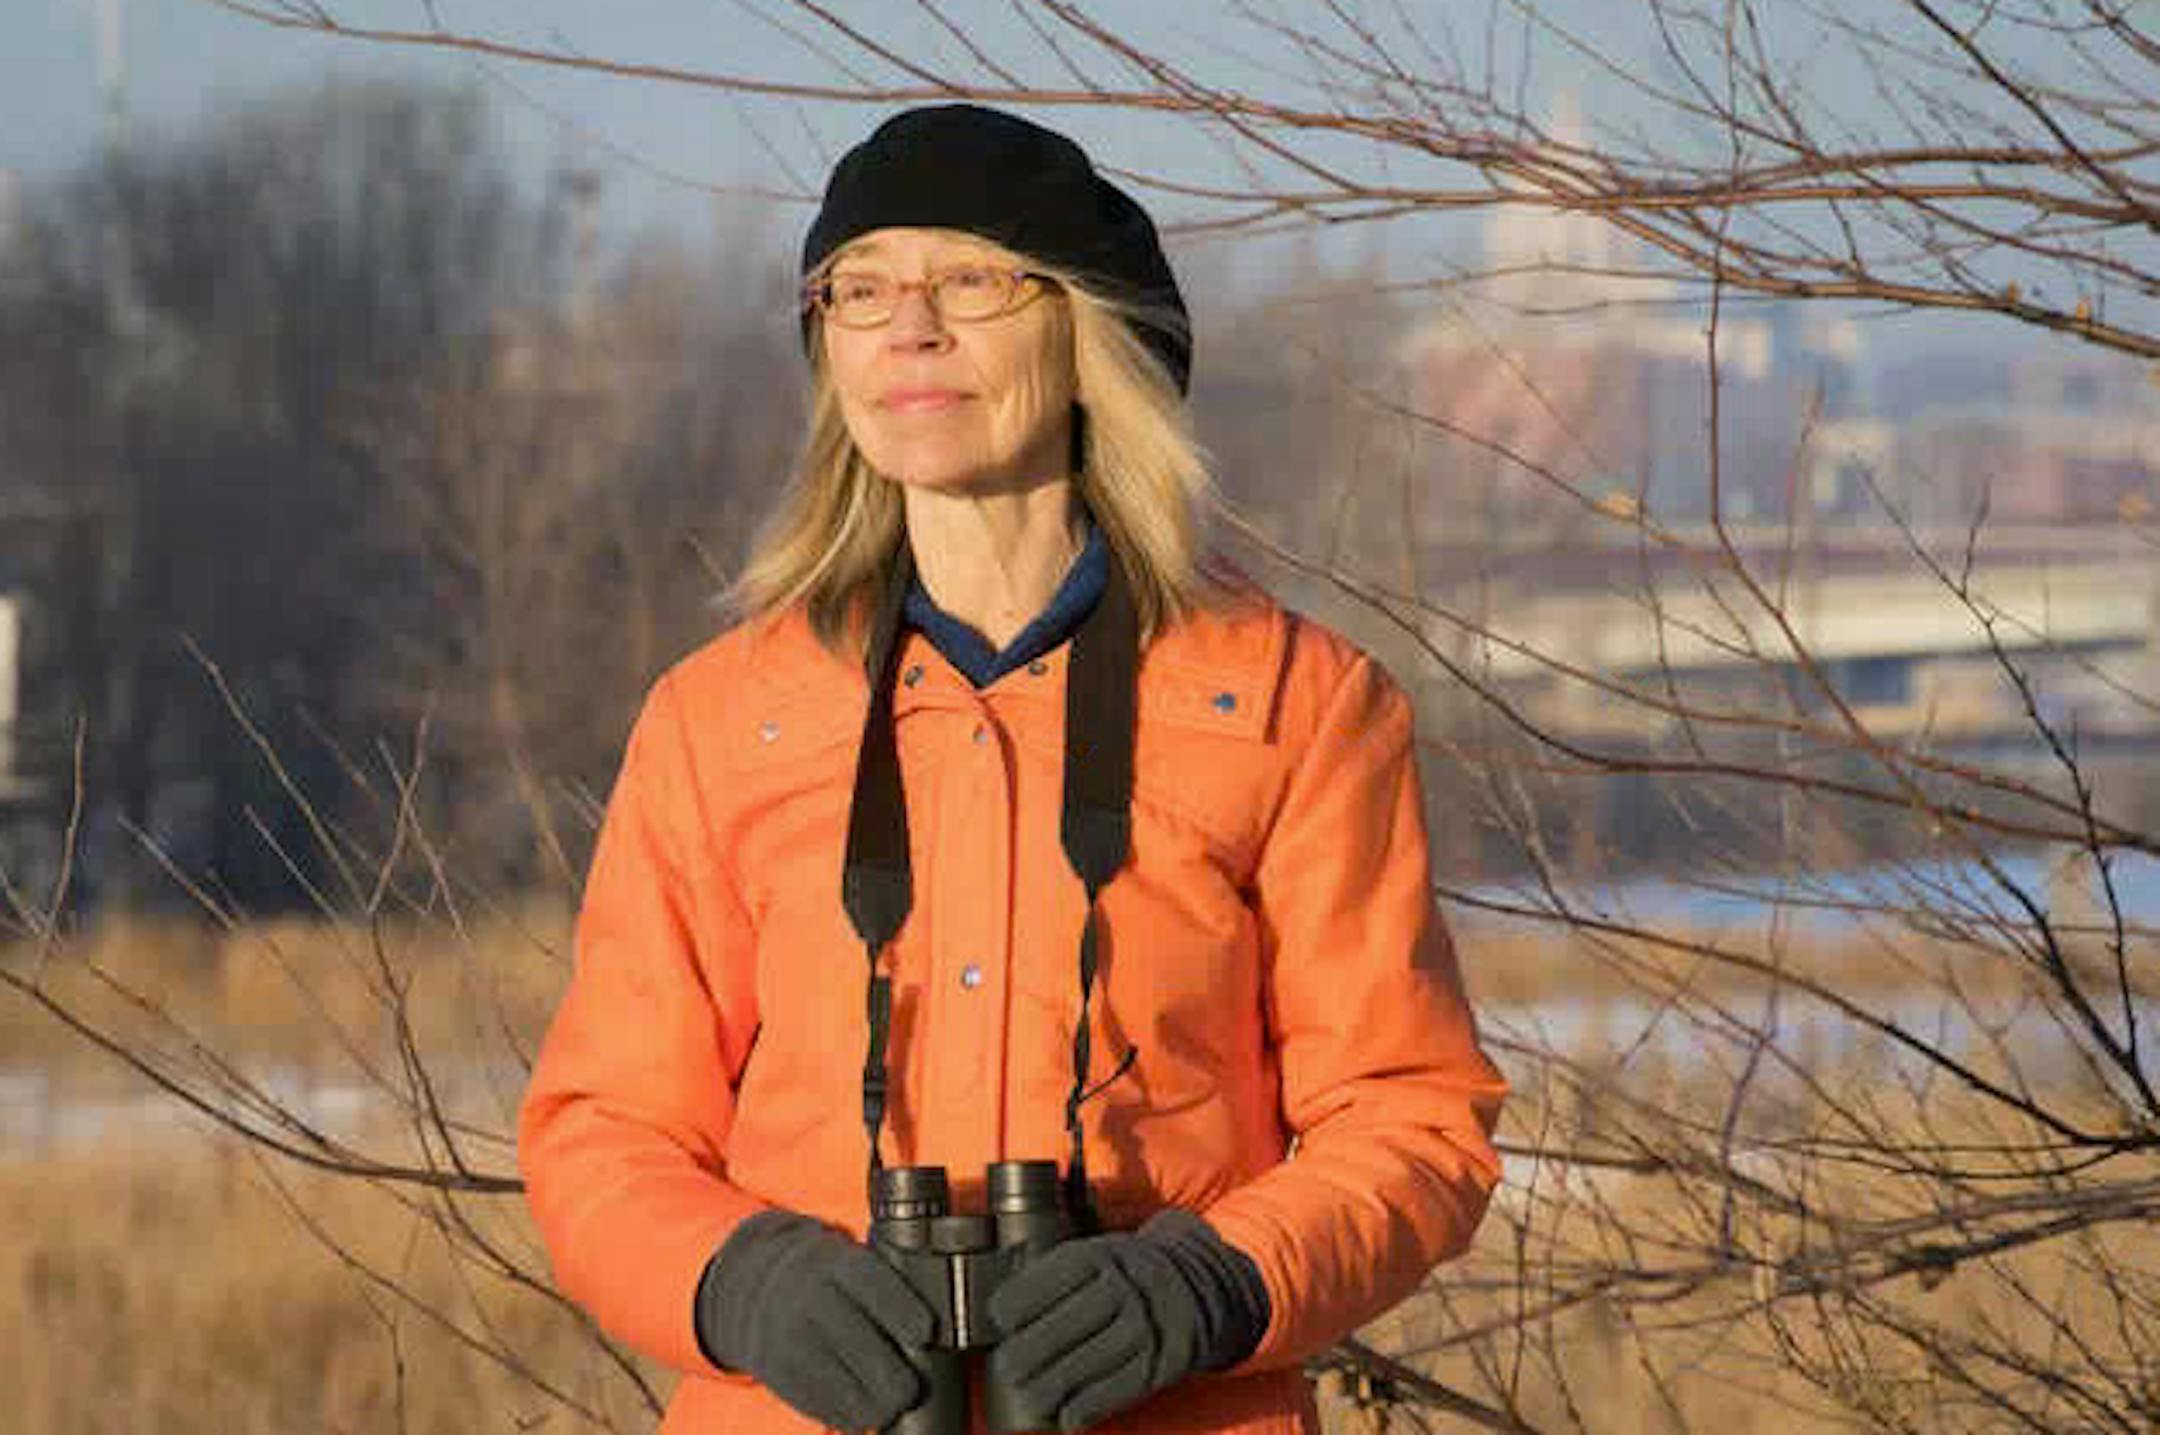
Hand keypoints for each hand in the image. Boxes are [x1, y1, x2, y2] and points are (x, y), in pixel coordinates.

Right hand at [694, 1210, 934, 1431]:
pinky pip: (816, 1401)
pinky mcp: (777, 1370)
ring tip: (889, 1408)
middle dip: (894, 1376)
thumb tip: (935, 1336)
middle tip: (913, 1389)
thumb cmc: (826, 1279)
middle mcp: (812, 1298)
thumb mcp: (851, 1264)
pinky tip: (859, 1414)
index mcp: (838, 1265)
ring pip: (839, 1382)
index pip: (875, 1287)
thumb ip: (886, 1291)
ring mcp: (791, 1336)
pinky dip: (843, 1414)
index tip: (927, 1334)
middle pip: (860, 1344)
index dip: (904, 1313)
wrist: (759, 1284)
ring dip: (872, 1404)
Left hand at [986, 1212, 1264, 1430]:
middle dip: (1025, 1354)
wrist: (1199, 1282)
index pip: (1048, 1279)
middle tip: (1006, 1368)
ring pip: (1085, 1364)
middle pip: (1062, 1327)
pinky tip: (1066, 1417)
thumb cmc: (1127, 1274)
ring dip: (1049, 1388)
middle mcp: (1124, 1288)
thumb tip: (997, 1315)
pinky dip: (1086, 1408)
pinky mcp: (1161, 1361)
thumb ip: (1056, 1276)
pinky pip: (1116, 1390)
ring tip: (1029, 1397)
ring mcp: (1144, 1326)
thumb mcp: (1097, 1254)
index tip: (999, 1319)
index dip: (1016, 1302)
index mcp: (1101, 1256)